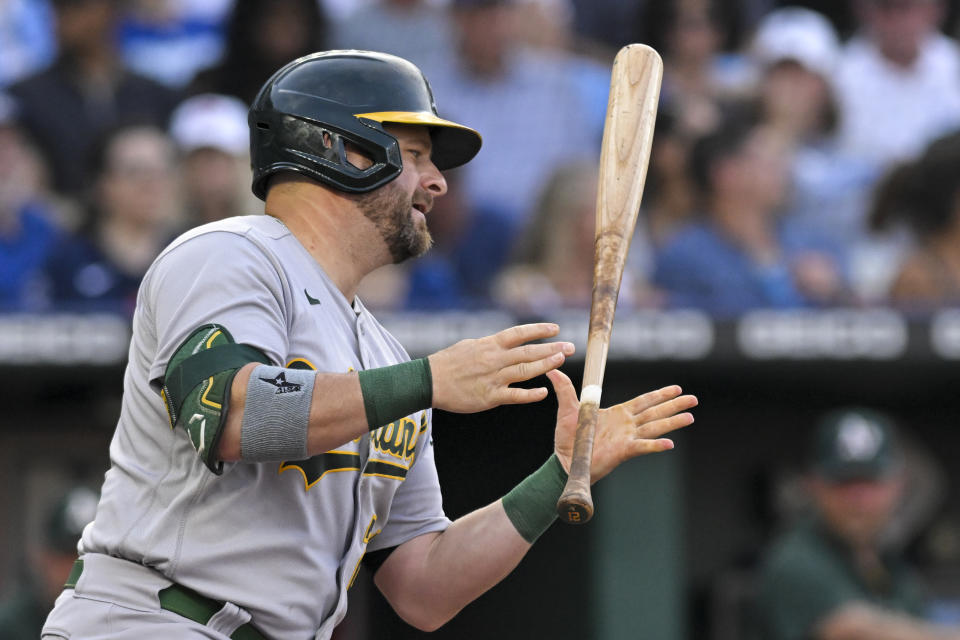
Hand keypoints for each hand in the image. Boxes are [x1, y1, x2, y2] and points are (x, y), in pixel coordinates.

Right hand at [428, 323, 574, 412]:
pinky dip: (530, 394)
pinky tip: (544, 392)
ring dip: (546, 365)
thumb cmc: (447, 363)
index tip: (555, 328)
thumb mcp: (468, 345)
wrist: (429, 382)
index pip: (519, 334)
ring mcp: (493, 378)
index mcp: (489, 345)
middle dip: (551, 348)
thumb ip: (489, 345)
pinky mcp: (490, 397)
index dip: (538, 330)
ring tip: (562, 361)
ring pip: (525, 371)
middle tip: (571, 347)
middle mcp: (494, 359)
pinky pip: (515, 395)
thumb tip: (503, 343)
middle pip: (528, 352)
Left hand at [549, 370, 696, 482]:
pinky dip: (656, 445)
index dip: (660, 394)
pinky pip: (643, 446)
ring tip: (690, 416)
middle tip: (694, 399)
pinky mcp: (623, 451)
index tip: (677, 388)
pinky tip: (670, 444)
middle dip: (674, 404)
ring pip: (654, 427)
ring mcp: (627, 438)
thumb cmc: (568, 438)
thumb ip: (565, 388)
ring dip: (672, 422)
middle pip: (655, 412)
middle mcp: (626, 425)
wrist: (563, 461)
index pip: (644, 401)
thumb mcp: (567, 408)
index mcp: (617, 413)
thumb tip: (553, 368)